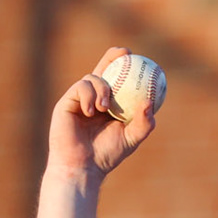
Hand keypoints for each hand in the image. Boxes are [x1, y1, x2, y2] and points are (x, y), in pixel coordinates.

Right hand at [47, 47, 156, 180]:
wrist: (83, 165)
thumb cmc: (108, 154)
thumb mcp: (131, 138)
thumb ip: (144, 123)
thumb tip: (150, 102)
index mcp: (112, 105)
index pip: (121, 82)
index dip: (129, 69)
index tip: (142, 60)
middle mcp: (96, 98)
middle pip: (104, 70)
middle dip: (113, 56)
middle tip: (125, 52)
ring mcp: (80, 98)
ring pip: (92, 78)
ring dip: (102, 89)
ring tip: (104, 107)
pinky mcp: (67, 101)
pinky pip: (80, 87)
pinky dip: (88, 96)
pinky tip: (91, 110)